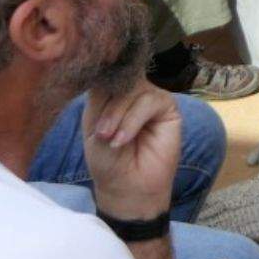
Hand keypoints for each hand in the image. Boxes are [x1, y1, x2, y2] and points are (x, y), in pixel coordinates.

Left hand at [82, 81, 181, 221]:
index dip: (97, 86)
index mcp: (111, 93)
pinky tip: (124, 139)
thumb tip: (108, 70)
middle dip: (108, 107)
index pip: (104, 74)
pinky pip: (149, 101)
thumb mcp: (94, 126)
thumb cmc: (107, 160)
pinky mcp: (168, 107)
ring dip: (119, 115)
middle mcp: (131, 90)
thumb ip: (100, 98)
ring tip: (111, 139)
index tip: (90, 111)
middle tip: (101, 134)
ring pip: (133, 89)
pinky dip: (133, 120)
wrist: (126, 188)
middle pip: (119, 79)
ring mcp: (150, 97)